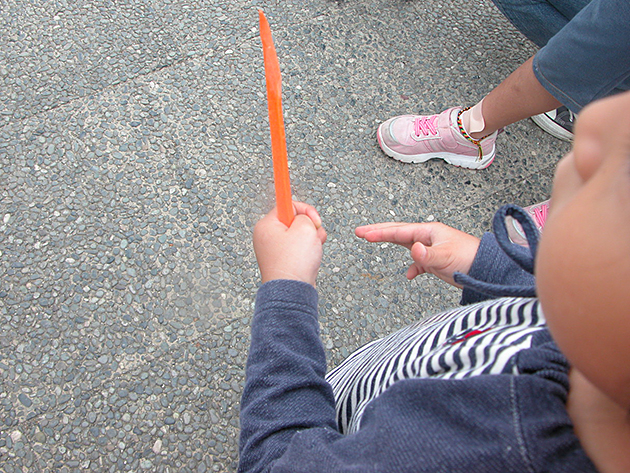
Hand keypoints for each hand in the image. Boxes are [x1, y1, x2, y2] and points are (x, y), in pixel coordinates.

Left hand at [254, 201, 326, 286]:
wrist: (292, 292)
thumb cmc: (293, 263)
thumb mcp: (305, 228)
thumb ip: (306, 216)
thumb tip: (305, 219)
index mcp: (266, 225)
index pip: (286, 204)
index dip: (304, 208)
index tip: (312, 215)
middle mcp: (266, 237)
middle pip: (294, 220)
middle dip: (309, 227)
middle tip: (313, 235)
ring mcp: (274, 250)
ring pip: (299, 235)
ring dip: (311, 239)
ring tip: (312, 249)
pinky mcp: (283, 261)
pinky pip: (298, 249)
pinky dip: (308, 251)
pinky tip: (311, 258)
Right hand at [355, 222, 479, 286]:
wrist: (488, 269)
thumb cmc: (470, 259)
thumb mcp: (446, 257)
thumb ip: (428, 255)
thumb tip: (413, 250)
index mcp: (429, 232)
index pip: (399, 231)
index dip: (380, 232)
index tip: (364, 234)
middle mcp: (429, 238)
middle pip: (398, 232)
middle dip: (378, 231)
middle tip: (360, 231)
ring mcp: (432, 249)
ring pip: (405, 244)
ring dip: (389, 243)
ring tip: (373, 241)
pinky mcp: (437, 261)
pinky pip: (419, 262)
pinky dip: (412, 267)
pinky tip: (409, 275)